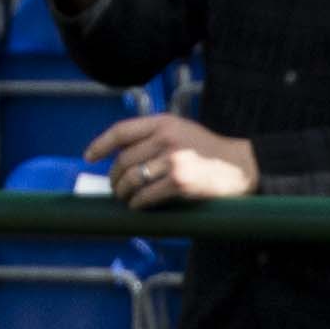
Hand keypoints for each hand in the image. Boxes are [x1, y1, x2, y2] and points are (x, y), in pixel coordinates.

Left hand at [91, 109, 256, 206]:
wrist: (240, 166)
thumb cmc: (208, 150)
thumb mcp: (181, 130)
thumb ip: (154, 135)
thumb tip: (120, 154)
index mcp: (164, 122)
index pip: (121, 131)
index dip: (100, 145)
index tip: (89, 157)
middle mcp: (166, 139)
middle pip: (123, 160)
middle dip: (114, 177)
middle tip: (115, 187)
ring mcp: (173, 161)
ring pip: (131, 179)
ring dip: (123, 192)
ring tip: (125, 197)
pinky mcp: (179, 183)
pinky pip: (146, 195)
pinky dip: (137, 203)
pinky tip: (138, 205)